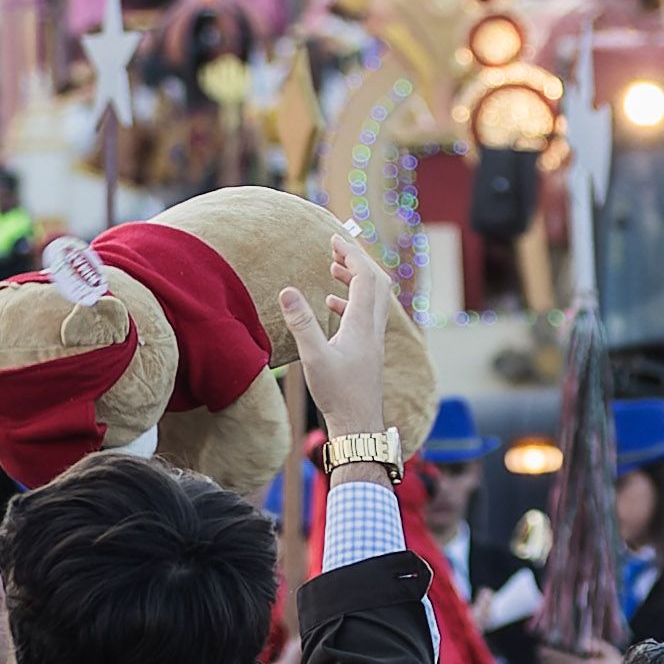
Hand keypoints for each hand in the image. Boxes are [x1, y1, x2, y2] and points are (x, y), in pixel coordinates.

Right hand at [279, 233, 394, 440]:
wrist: (359, 424)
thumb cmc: (338, 394)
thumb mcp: (313, 357)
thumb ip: (301, 323)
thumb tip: (287, 291)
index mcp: (362, 324)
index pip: (365, 277)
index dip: (351, 254)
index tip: (334, 239)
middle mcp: (373, 328)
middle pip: (376, 282)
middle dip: (357, 260)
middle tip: (336, 249)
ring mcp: (373, 340)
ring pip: (373, 299)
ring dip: (356, 279)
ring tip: (333, 269)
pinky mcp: (368, 350)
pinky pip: (365, 315)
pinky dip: (351, 301)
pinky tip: (332, 306)